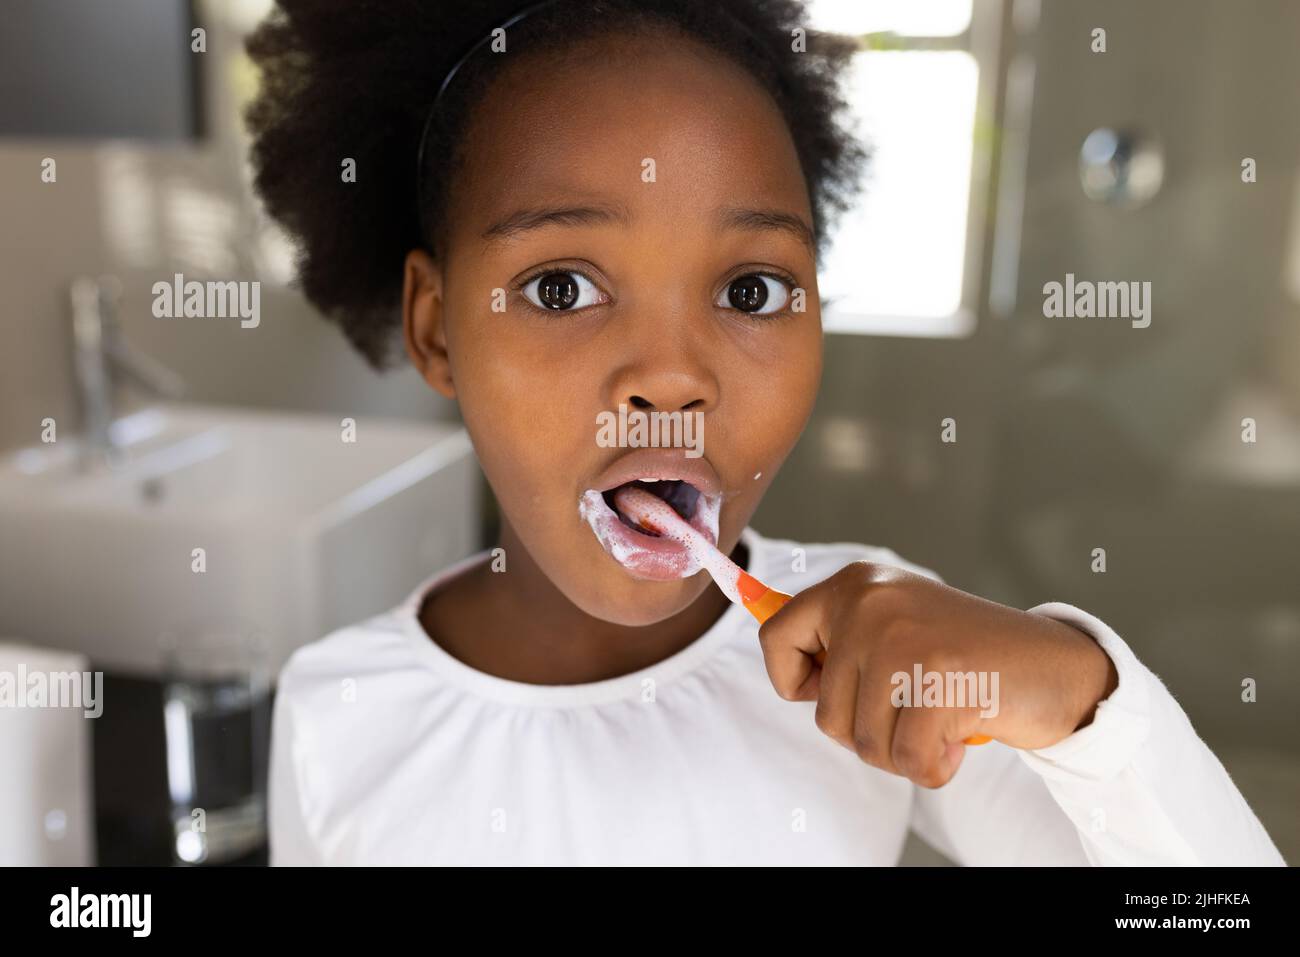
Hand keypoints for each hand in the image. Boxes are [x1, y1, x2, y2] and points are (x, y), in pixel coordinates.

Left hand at [757, 561, 1118, 786]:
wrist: (1056, 666)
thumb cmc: (968, 658)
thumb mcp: (897, 628)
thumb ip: (842, 644)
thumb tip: (786, 678)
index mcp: (855, 585)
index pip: (775, 636)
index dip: (792, 680)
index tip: (828, 690)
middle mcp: (871, 604)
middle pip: (824, 713)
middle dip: (869, 732)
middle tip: (915, 709)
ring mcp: (903, 640)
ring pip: (863, 742)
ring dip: (903, 752)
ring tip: (940, 718)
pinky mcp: (938, 681)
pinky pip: (907, 759)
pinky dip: (934, 767)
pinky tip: (958, 738)